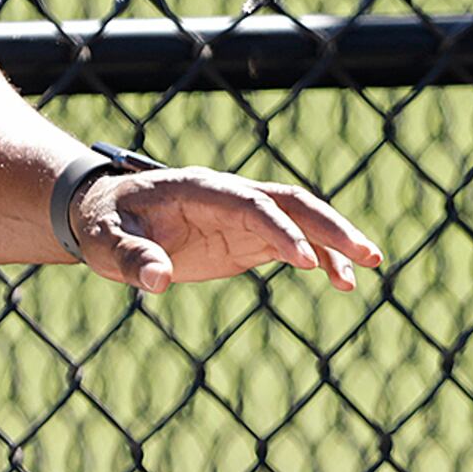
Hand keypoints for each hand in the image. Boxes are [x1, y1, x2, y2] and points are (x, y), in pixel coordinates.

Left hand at [71, 167, 382, 296]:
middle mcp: (229, 195)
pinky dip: (320, 259)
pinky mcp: (245, 238)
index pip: (251, 204)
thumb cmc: (102, 225)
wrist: (102, 216)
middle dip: (330, 226)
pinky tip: (342, 283)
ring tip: (371, 266)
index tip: (305, 264)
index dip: (280, 230)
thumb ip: (132, 259)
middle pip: (291, 202)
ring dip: (335, 240)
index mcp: (201, 188)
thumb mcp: (106, 244)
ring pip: (300, 219)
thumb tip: (157, 281)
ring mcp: (241, 215)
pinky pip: (292, 243)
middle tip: (367, 254)